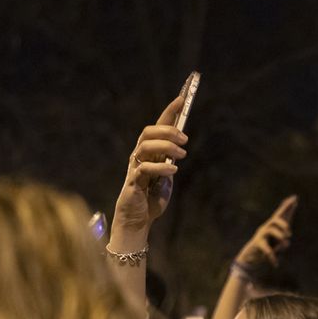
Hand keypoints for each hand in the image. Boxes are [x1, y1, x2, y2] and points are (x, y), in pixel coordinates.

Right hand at [111, 94, 189, 245]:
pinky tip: (173, 171)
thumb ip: (170, 162)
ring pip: (145, 146)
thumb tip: (180, 149)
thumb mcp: (167, 178)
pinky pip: (144, 169)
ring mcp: (135, 167)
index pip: (158, 126)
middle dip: (168, 130)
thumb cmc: (151, 198)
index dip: (169, 111)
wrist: (138, 220)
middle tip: (185, 139)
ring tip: (182, 154)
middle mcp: (139, 156)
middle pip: (148, 132)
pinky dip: (161, 167)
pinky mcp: (133, 182)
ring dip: (166, 147)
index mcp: (149, 152)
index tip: (182, 98)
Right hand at [234, 195, 297, 274]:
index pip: (280, 214)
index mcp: (272, 227)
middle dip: (283, 224)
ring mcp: (261, 235)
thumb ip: (282, 242)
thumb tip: (287, 242)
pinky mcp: (257, 244)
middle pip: (275, 219)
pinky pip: (267, 249)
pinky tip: (276, 264)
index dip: (287, 206)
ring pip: (270, 230)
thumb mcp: (276, 246)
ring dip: (279, 236)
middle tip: (290, 234)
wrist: (250, 258)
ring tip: (286, 244)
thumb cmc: (265, 249)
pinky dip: (273, 257)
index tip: (294, 198)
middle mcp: (266, 228)